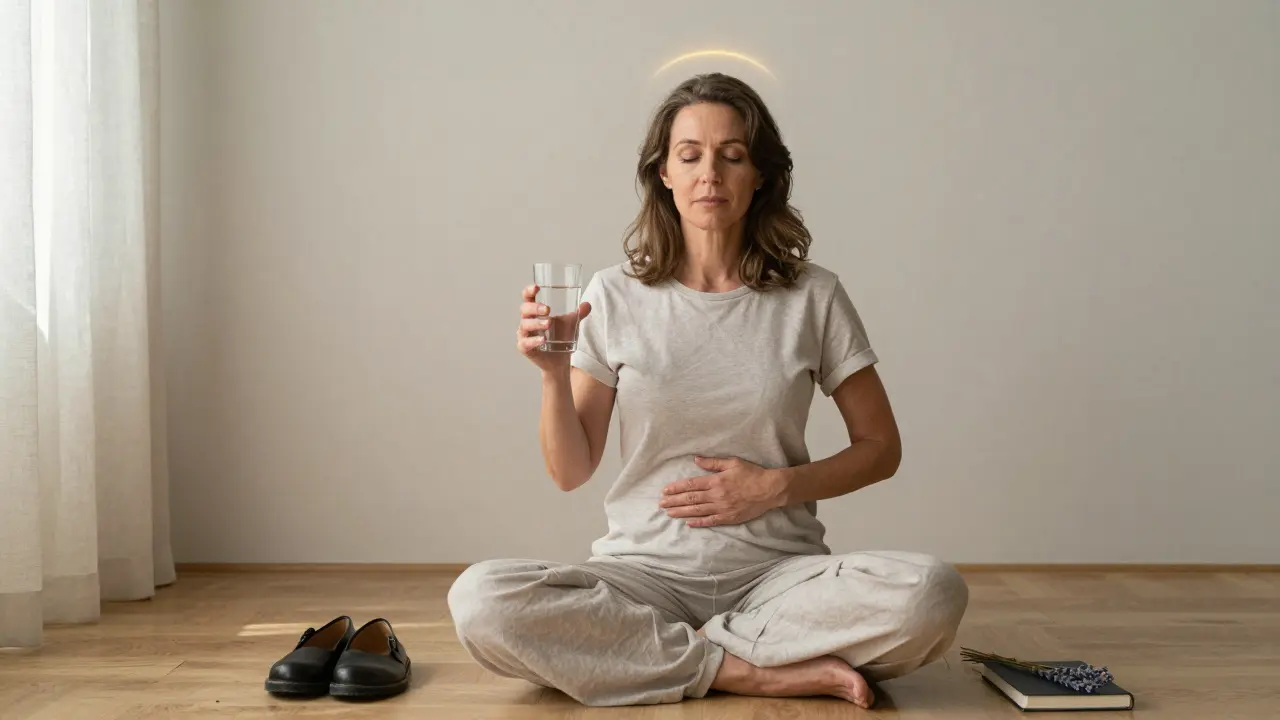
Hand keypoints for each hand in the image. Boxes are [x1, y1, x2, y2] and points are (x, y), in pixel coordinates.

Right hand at [517, 284, 590, 372]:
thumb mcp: (571, 323)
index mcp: (535, 311)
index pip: (528, 298)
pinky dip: (534, 341)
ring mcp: (524, 334)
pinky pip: (525, 343)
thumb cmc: (561, 337)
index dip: (529, 291)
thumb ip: (579, 314)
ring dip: (537, 323)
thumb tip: (587, 304)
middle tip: (548, 309)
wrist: (559, 360)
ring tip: (549, 324)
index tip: (536, 287)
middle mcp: (527, 321)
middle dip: (535, 308)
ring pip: (525, 325)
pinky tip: (543, 340)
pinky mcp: (524, 348)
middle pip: (524, 309)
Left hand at [659, 456, 785, 527]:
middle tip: (661, 504)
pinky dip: (698, 523)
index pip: (691, 485)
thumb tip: (696, 460)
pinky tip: (688, 523)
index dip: (676, 488)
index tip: (665, 491)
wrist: (769, 490)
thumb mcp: (732, 463)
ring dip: (681, 512)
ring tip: (669, 513)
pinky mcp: (729, 518)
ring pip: (697, 511)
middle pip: (691, 499)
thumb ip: (713, 463)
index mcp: (716, 481)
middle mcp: (716, 495)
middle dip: (674, 501)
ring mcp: (722, 508)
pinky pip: (710, 521)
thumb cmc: (752, 474)